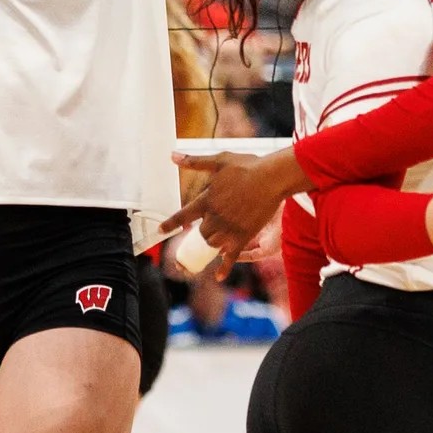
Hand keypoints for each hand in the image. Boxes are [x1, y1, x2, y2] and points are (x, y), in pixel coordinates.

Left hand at [164, 149, 304, 263]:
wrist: (272, 178)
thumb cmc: (247, 167)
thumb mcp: (219, 160)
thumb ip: (195, 162)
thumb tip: (172, 156)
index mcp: (207, 199)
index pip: (183, 215)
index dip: (170, 224)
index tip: (160, 230)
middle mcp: (215, 217)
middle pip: (200, 232)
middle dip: (198, 234)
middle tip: (197, 237)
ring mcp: (229, 228)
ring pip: (212, 244)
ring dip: (210, 244)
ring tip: (212, 242)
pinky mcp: (243, 236)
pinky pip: (231, 256)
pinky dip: (224, 267)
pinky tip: (218, 276)